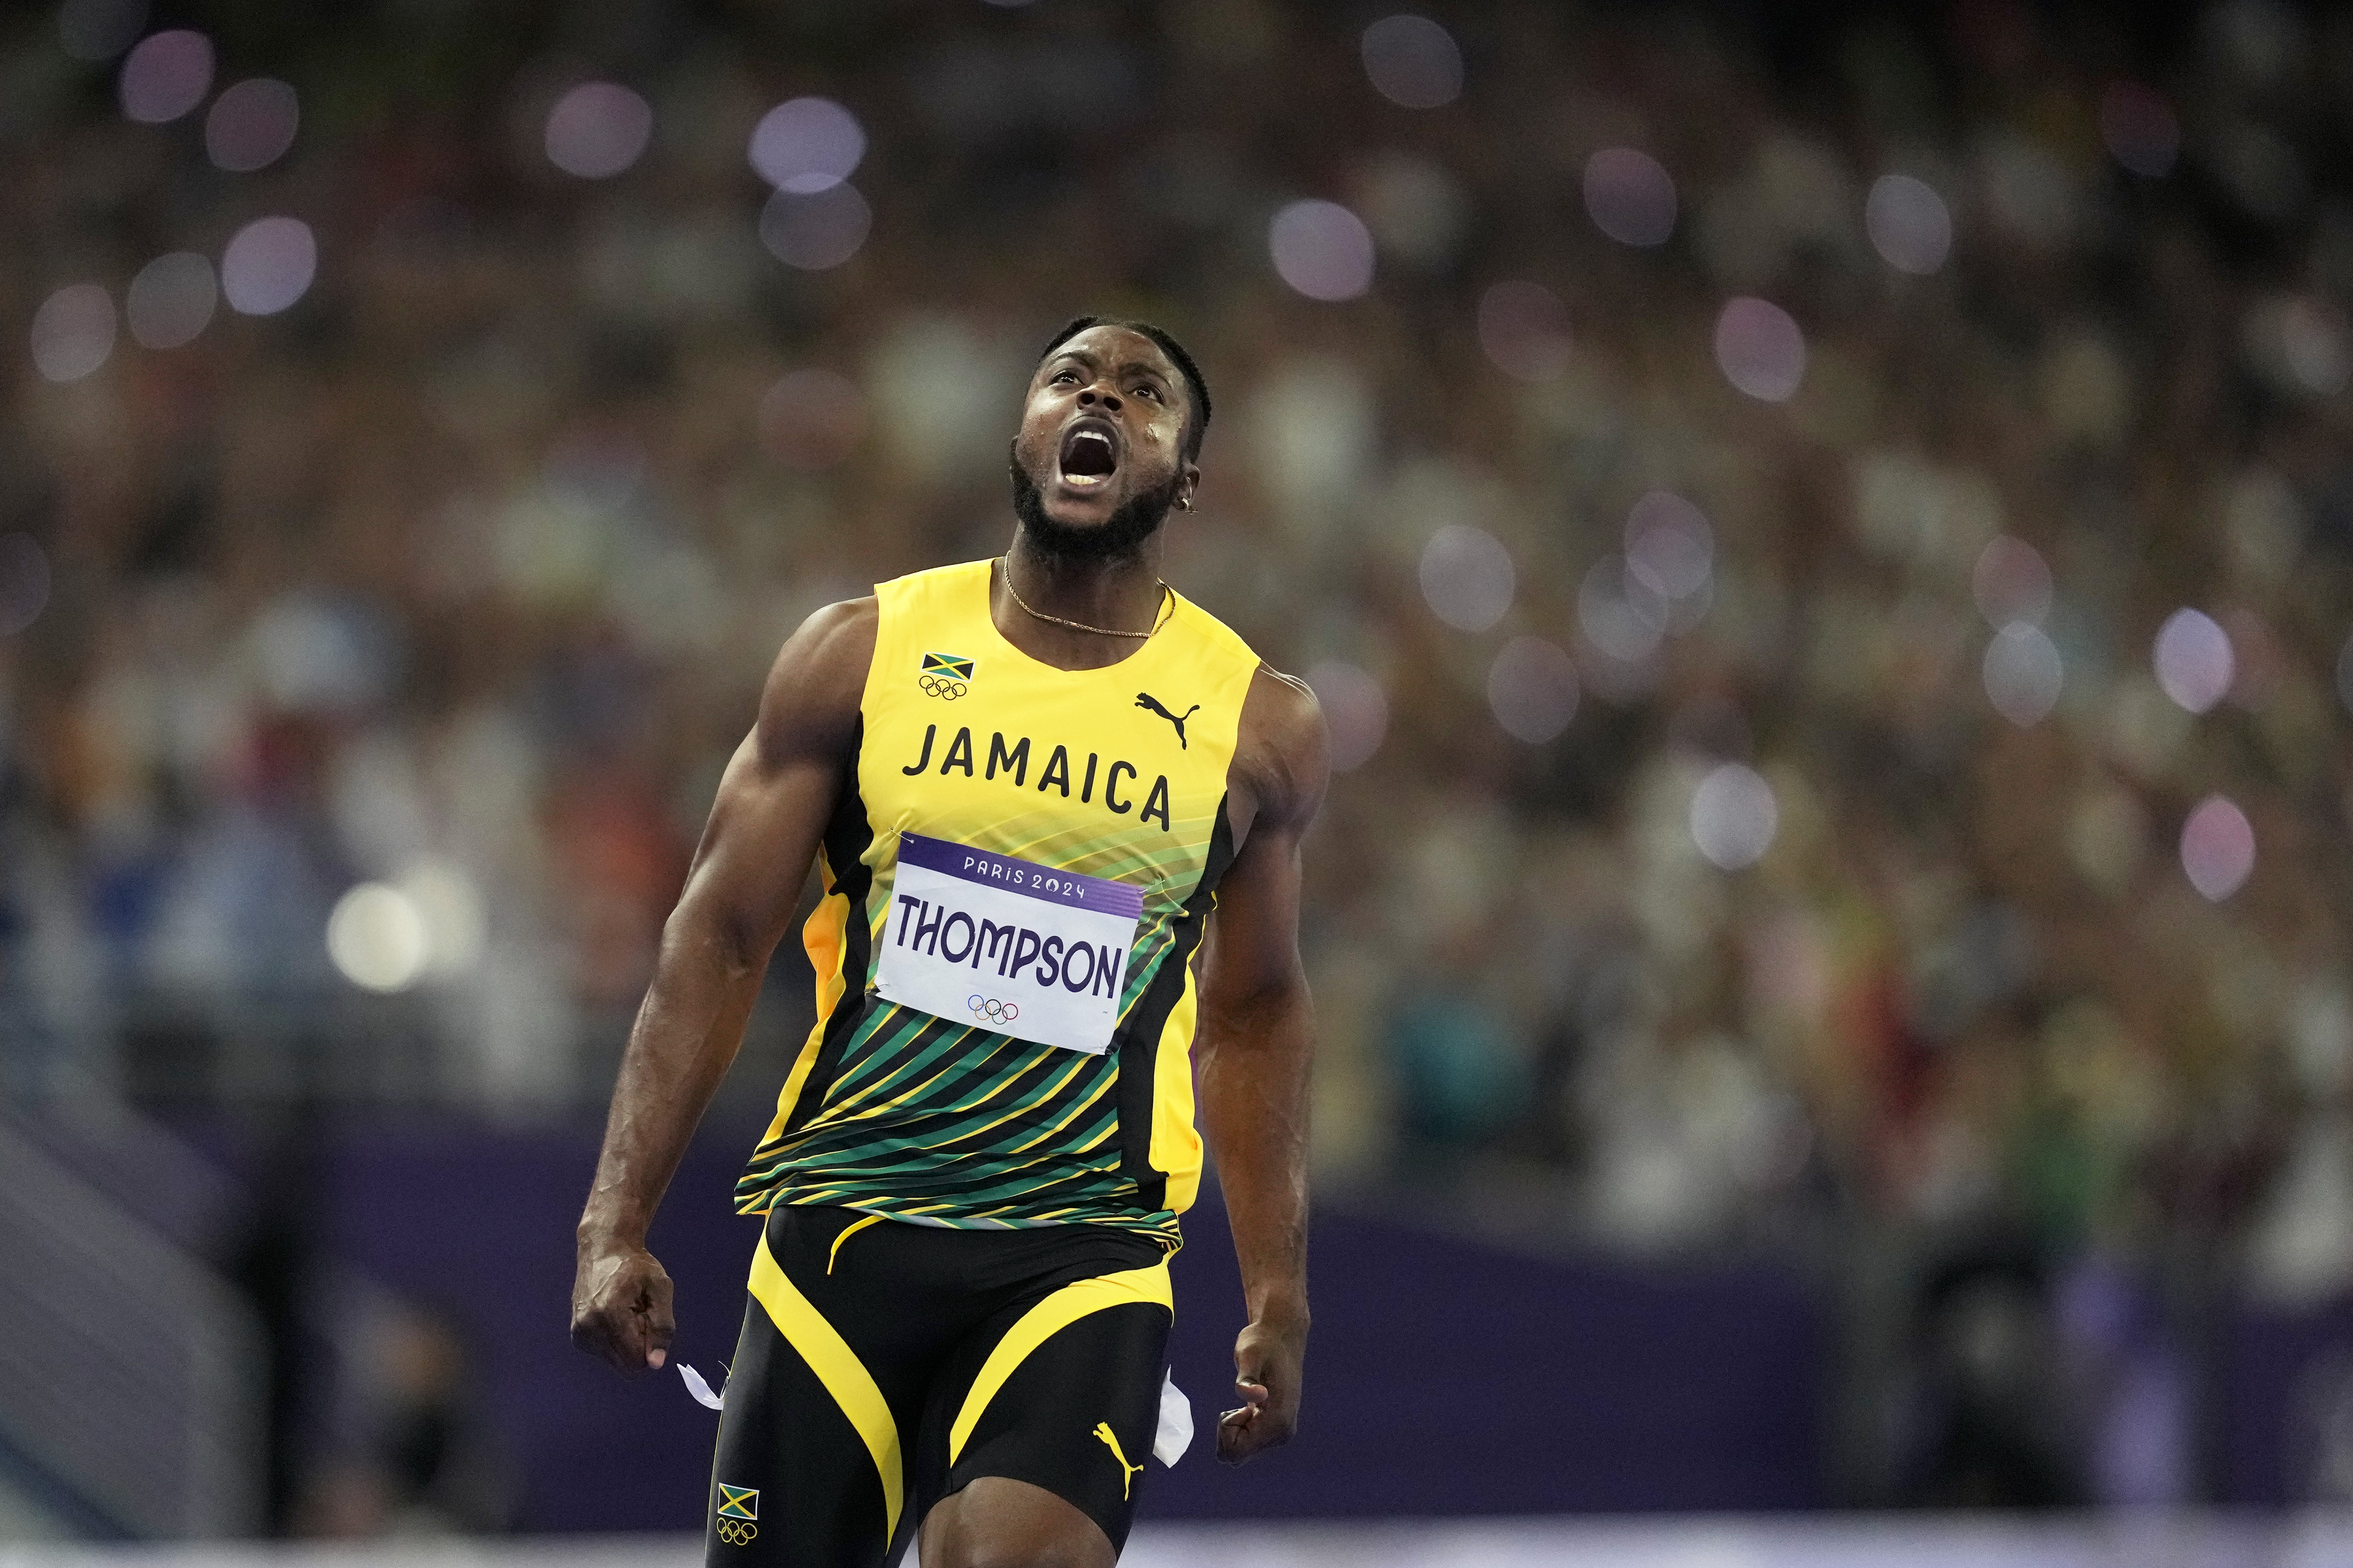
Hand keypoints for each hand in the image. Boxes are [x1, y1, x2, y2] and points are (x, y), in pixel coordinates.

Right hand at [570, 1238, 675, 1375]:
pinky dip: (615, 1339)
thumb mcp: (660, 1288)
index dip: (650, 1345)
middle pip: (624, 1363)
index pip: (635, 1359)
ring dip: (627, 1342)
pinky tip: (615, 1315)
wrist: (603, 1249)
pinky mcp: (576, 1336)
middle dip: (638, 1345)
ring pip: (615, 1360)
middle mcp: (588, 1328)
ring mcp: (578, 1333)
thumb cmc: (636, 1265)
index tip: (649, 1319)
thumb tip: (656, 1363)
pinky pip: (605, 1353)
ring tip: (627, 1312)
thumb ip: (663, 1326)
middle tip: (639, 1315)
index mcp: (609, 1314)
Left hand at [1215, 1314, 1304, 1463]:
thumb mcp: (1249, 1355)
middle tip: (1239, 1403)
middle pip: (1236, 1456)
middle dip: (1228, 1431)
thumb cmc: (1262, 1342)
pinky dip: (1239, 1427)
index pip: (1236, 1452)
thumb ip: (1247, 1378)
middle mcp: (1283, 1433)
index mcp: (1278, 1421)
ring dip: (1234, 1428)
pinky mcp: (1276, 1429)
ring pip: (1240, 1452)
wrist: (1281, 1335)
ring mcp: (1281, 1433)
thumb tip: (1256, 1396)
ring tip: (1247, 1402)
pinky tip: (1250, 1406)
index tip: (1235, 1406)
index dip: (1226, 1430)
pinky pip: (1246, 1445)